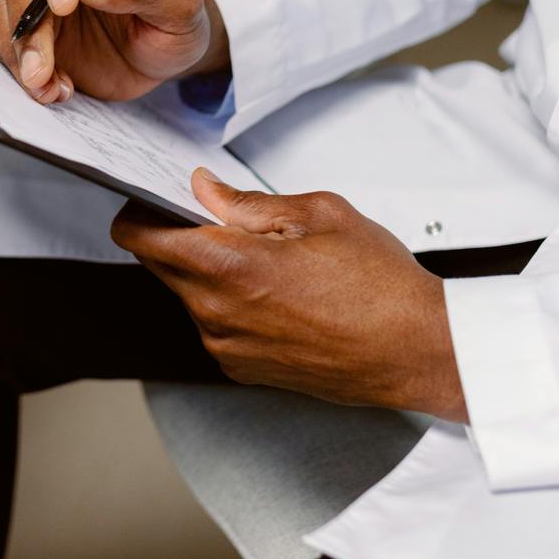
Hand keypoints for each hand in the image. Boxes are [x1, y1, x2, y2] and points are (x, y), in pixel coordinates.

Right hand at [0, 0, 228, 103]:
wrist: (169, 59)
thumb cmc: (178, 19)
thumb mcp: (178, 4)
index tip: (63, 3)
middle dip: (26, 20)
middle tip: (43, 61)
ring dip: (15, 49)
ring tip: (46, 83)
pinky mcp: (31, 32)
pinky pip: (4, 44)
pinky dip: (20, 71)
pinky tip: (54, 89)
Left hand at [110, 170, 467, 420]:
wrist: (420, 352)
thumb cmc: (381, 286)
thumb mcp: (319, 214)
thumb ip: (247, 202)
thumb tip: (205, 189)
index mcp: (229, 267)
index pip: (140, 237)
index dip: (139, 212)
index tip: (150, 198)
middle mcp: (217, 313)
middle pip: (158, 264)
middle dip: (176, 236)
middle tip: (216, 218)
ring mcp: (227, 345)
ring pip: (187, 294)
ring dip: (205, 271)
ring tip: (263, 258)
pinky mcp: (241, 369)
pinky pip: (213, 324)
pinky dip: (226, 302)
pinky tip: (272, 292)